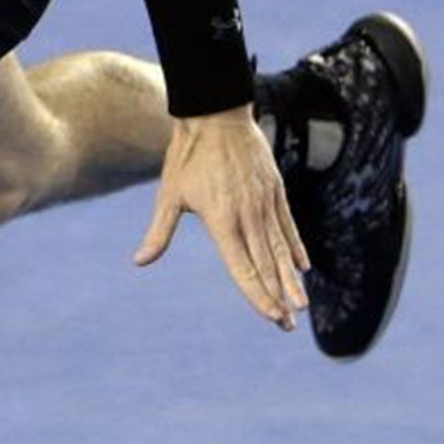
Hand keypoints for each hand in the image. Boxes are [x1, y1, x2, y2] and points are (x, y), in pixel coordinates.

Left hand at [135, 106, 309, 329]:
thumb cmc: (186, 157)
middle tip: (288, 327)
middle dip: (279, 298)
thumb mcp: (169, 196)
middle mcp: (249, 216)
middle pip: (268, 265)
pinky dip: (295, 248)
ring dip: (292, 280)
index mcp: (223, 221)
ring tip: (301, 307)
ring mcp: (266, 204)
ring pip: (282, 249)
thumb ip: (159, 232)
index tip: (271, 316)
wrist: (216, 116)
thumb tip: (140, 262)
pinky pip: (288, 227)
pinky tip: (303, 268)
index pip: (244, 267)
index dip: (258, 294)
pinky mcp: (276, 192)